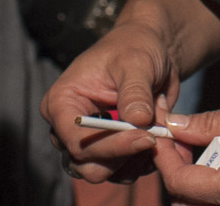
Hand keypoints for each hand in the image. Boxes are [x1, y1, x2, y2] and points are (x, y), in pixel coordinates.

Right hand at [43, 11, 180, 184]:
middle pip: (86, 164)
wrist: (152, 52)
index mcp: (62, 102)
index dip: (110, 145)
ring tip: (157, 134)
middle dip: (122, 156)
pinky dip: (141, 163)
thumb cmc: (136, 48)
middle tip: (153, 138)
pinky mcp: (108, 151)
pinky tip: (157, 140)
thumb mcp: (136, 62)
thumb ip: (135, 91)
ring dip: (133, 161)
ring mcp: (88, 142)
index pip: (77, 140)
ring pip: (104, 173)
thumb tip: (138, 120)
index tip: (145, 137)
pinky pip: (121, 173)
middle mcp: (68, 127)